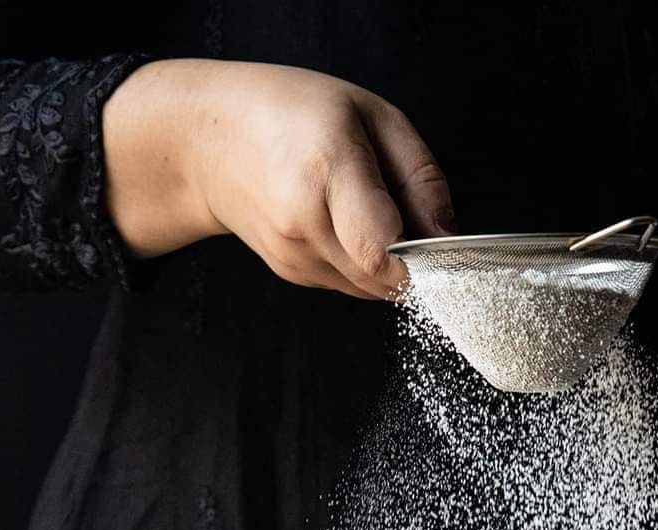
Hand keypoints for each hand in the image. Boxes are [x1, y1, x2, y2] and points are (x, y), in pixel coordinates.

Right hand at [103, 59, 453, 297]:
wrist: (208, 140)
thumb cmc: (291, 113)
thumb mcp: (370, 115)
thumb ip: (420, 176)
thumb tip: (449, 236)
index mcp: (327, 170)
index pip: (382, 248)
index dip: (419, 256)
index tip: (434, 241)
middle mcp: (305, 222)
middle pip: (385, 276)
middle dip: (412, 259)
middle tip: (405, 215)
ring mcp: (294, 255)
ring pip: (371, 287)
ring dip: (387, 262)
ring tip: (367, 210)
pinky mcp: (292, 274)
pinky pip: (351, 284)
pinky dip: (363, 263)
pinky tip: (344, 223)